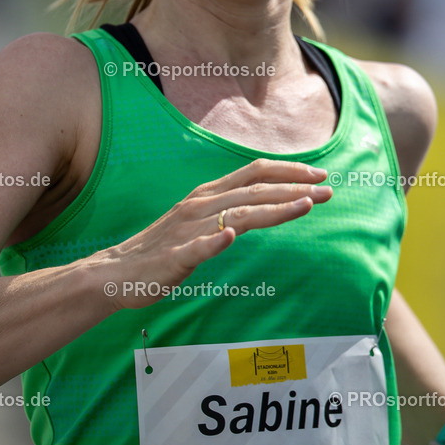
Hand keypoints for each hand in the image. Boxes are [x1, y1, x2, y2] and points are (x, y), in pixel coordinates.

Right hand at [96, 158, 331, 310]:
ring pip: (236, 215)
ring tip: (306, 205)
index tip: (318, 175)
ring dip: (273, 209)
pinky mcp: (174, 258)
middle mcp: (199, 207)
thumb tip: (262, 203)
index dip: (288, 171)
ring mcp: (187, 231)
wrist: (116, 272)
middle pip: (254, 191)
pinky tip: (231, 237)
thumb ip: (227, 211)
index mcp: (206, 196)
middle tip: (328, 189)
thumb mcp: (198, 222)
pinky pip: (196, 248)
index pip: (253, 174)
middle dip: (294, 188)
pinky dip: (214, 241)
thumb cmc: (161, 250)